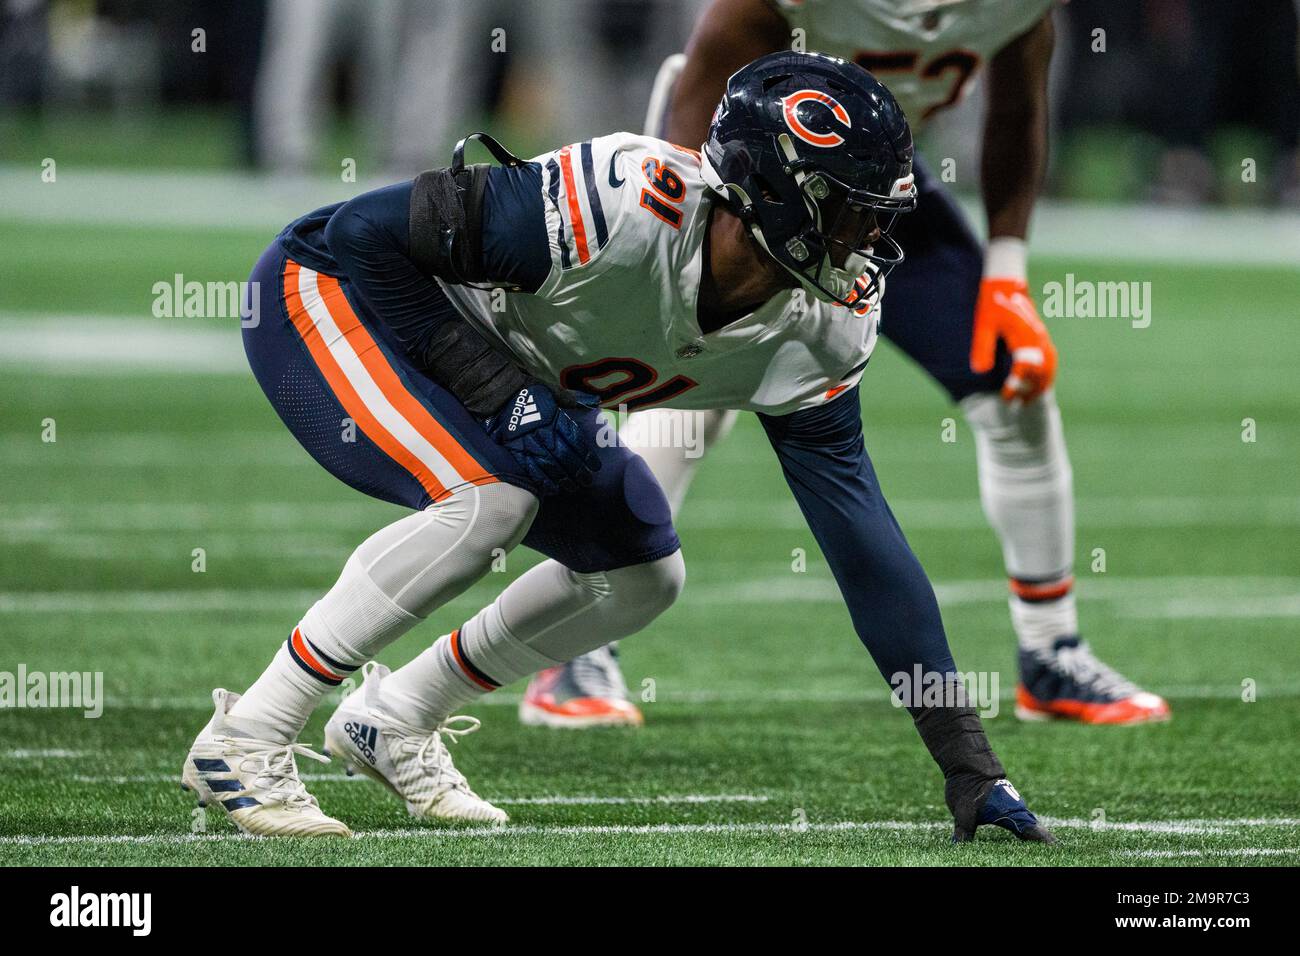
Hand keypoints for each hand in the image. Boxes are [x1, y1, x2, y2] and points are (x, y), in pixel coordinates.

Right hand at [484, 382, 601, 494]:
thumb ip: (569, 399)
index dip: (586, 455)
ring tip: (573, 487)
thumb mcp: (551, 391)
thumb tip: (590, 401)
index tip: (595, 465)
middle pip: (565, 456)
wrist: (499, 394)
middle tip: (587, 480)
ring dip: (563, 478)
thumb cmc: (527, 391)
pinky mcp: (516, 450)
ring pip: (550, 465)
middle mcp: (543, 432)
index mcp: (554, 418)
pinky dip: (542, 480)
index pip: (575, 440)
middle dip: (578, 470)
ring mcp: (529, 443)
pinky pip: (531, 469)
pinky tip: (552, 488)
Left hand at [969, 277, 1057, 401]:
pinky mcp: (1042, 338)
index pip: (1025, 367)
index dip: (1016, 385)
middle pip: (1041, 371)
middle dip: (1029, 390)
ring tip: (1026, 402)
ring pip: (1049, 367)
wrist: (1004, 284)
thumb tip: (980, 372)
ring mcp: (1042, 337)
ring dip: (1039, 386)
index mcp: (1025, 334)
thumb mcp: (983, 325)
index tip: (1005, 398)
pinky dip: (1044, 377)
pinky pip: (1049, 362)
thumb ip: (983, 347)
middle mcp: (1038, 337)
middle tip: (1015, 406)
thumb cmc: (992, 304)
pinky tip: (1036, 389)